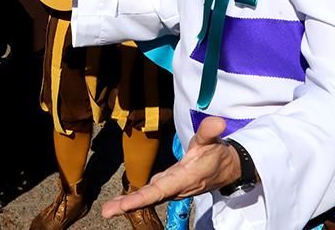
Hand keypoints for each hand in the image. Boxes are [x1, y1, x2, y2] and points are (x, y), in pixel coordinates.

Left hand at [101, 117, 241, 217]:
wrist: (228, 170)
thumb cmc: (217, 155)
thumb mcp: (213, 141)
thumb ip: (210, 132)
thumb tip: (217, 121)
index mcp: (184, 178)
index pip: (160, 189)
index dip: (142, 197)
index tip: (125, 204)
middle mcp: (176, 187)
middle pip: (150, 197)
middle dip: (128, 205)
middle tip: (106, 212)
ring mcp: (171, 188)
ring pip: (148, 198)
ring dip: (128, 204)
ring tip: (108, 209)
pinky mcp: (169, 186)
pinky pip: (150, 195)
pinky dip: (136, 200)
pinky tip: (121, 203)